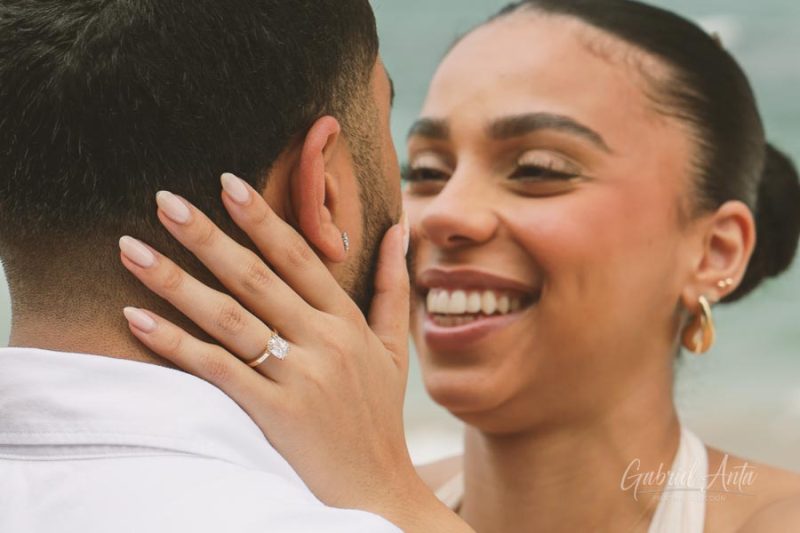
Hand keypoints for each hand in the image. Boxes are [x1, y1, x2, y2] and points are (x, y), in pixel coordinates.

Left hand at [119, 174, 470, 531]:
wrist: (377, 488)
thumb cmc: (379, 415)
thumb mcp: (393, 347)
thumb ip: (392, 285)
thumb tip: (399, 229)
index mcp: (346, 320)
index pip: (299, 256)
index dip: (262, 218)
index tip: (227, 182)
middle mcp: (322, 341)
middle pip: (255, 277)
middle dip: (206, 235)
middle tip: (164, 199)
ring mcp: (298, 377)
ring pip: (228, 317)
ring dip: (176, 280)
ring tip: (131, 249)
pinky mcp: (273, 413)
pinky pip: (215, 369)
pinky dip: (173, 343)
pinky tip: (136, 318)